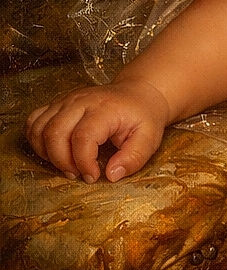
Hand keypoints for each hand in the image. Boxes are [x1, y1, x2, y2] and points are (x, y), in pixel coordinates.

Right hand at [24, 78, 170, 182]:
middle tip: (79, 173)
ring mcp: (66, 100)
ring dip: (47, 153)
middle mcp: (81, 100)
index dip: (83, 162)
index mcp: (105, 108)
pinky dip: (37, 140)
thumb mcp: (150, 138)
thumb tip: (112, 175)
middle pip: (54, 133)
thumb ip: (134, 157)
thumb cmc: (142, 116)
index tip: (93, 176)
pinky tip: (54, 151)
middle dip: (62, 161)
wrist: (138, 94)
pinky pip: (33, 122)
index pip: (83, 137)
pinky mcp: (57, 103)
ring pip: (38, 128)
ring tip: (68, 163)